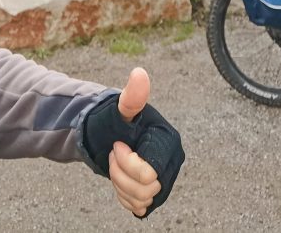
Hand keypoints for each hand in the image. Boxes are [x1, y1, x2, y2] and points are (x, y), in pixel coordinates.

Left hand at [108, 68, 160, 216]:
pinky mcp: (156, 192)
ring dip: (121, 184)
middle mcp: (172, 161)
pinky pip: (140, 207)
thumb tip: (139, 73)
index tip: (118, 145)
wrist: (108, 135)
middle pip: (145, 189)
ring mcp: (165, 178)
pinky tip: (121, 179)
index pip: (148, 172)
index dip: (126, 162)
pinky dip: (124, 196)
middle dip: (121, 174)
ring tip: (117, 165)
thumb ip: (132, 96)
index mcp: (169, 141)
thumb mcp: (121, 109)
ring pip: (141, 200)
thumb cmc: (115, 120)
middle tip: (114, 155)